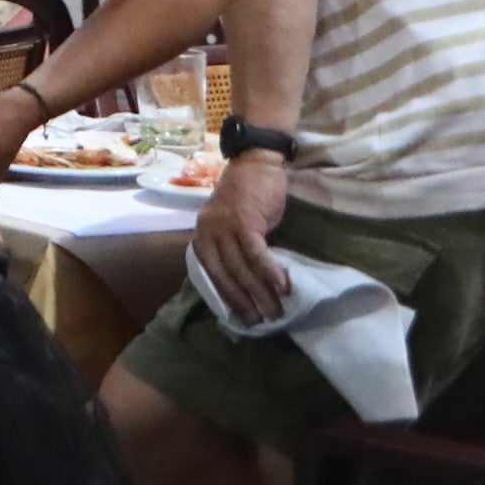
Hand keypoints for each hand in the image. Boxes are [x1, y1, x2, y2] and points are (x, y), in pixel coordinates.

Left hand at [191, 154, 294, 324]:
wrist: (254, 163)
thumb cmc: (247, 197)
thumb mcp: (232, 225)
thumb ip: (233, 249)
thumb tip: (247, 282)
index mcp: (202, 235)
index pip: (211, 274)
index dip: (226, 297)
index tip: (240, 317)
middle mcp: (208, 232)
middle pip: (225, 275)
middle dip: (244, 301)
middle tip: (261, 321)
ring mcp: (224, 227)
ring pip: (241, 268)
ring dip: (260, 293)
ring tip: (276, 311)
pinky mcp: (244, 222)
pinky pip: (256, 254)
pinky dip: (269, 273)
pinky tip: (282, 288)